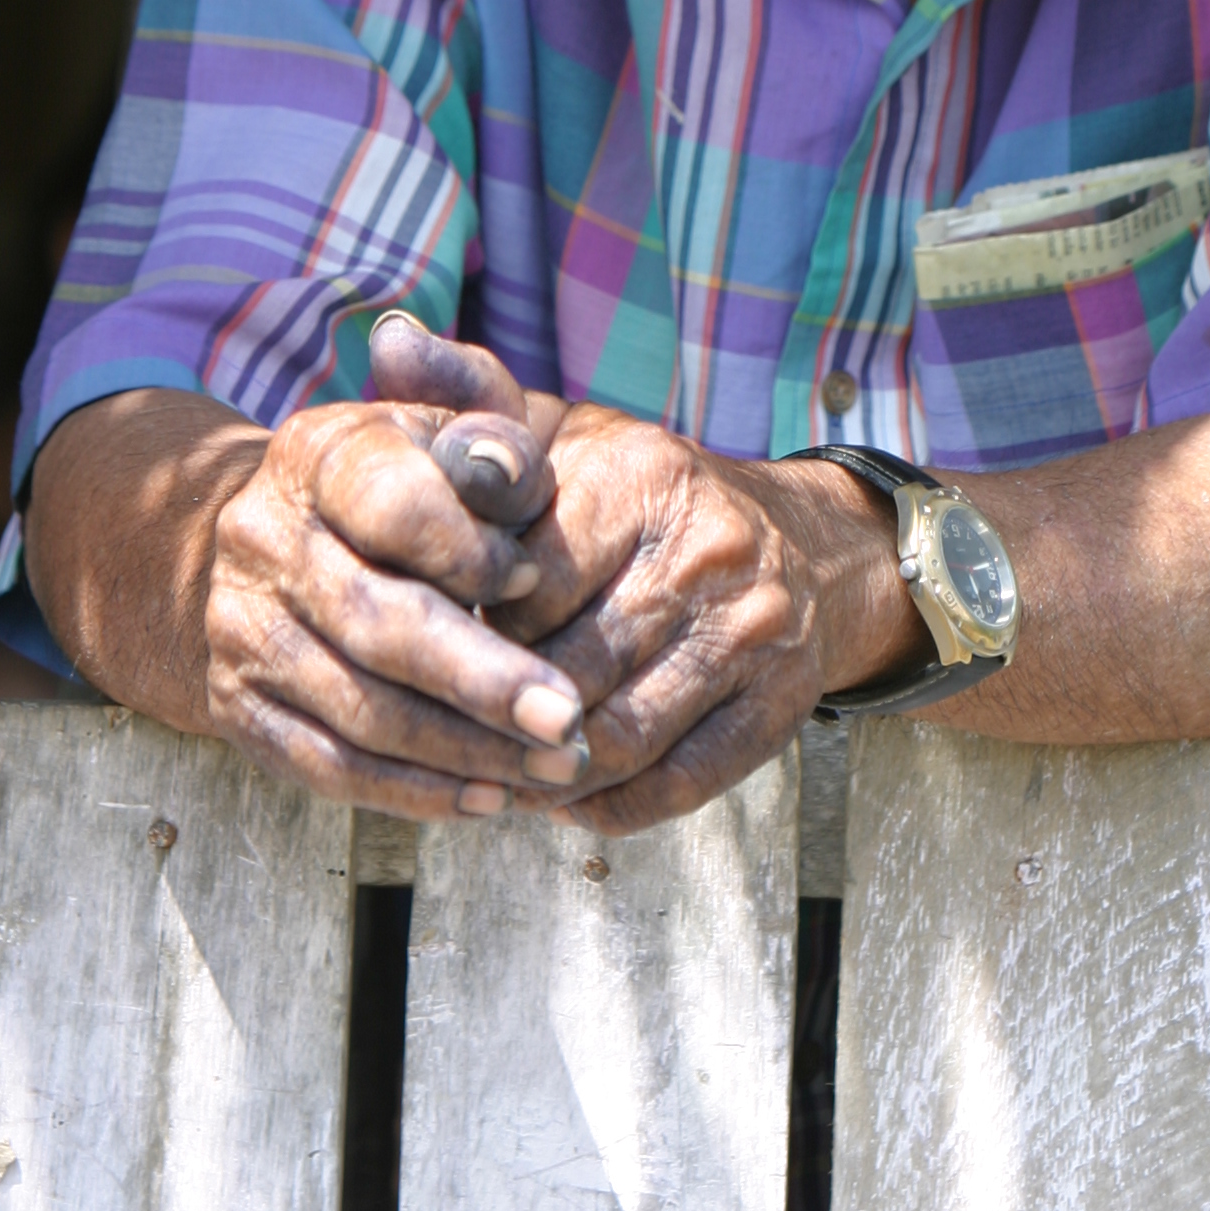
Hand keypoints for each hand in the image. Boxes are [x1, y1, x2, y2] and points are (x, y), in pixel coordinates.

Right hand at [203, 381, 593, 821]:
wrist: (282, 538)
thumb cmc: (405, 480)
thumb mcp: (450, 435)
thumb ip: (496, 446)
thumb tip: (515, 481)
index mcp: (320, 455)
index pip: (392, 507)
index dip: (468, 551)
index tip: (537, 581)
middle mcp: (264, 540)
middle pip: (377, 624)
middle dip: (483, 680)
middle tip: (566, 720)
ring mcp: (242, 630)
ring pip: (359, 710)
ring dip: (464, 751)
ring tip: (550, 766)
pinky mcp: (238, 708)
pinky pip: (330, 767)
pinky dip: (413, 792)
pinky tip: (486, 796)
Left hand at [487, 409, 926, 835]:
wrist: (806, 543)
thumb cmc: (651, 499)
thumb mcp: (570, 437)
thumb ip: (483, 423)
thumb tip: (403, 404)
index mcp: (644, 474)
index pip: (530, 585)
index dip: (472, 631)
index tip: (448, 648)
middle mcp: (706, 551)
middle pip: (570, 672)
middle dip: (499, 716)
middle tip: (454, 735)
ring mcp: (750, 632)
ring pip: (617, 740)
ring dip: (546, 775)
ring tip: (502, 772)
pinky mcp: (780, 704)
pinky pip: (674, 786)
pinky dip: (608, 807)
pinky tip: (569, 794)